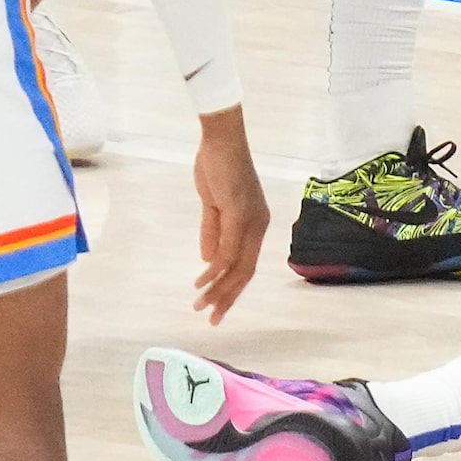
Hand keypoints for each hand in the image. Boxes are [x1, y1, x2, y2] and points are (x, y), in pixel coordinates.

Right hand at [189, 106, 267, 323]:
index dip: (232, 287)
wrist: (221, 141)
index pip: (246, 264)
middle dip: (227, 297)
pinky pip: (227, 250)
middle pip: (246, 271)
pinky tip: (202, 281)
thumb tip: (208, 260)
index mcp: (255, 223)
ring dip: (217, 288)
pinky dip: (214, 269)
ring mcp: (251, 221)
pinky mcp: (239, 214)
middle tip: (212, 319)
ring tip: (201, 305)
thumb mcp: (213, 204)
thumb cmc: (217, 167)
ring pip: (237, 266)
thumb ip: (213, 231)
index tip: (217, 306)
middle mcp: (259, 225)